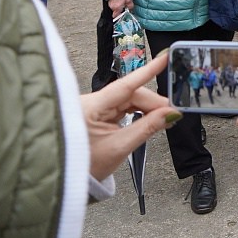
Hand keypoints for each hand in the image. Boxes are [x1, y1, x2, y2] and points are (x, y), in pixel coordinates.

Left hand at [80, 51, 178, 181]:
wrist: (65, 181)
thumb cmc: (86, 166)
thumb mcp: (120, 147)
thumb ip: (148, 127)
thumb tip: (171, 113)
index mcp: (90, 107)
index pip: (125, 85)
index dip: (148, 70)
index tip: (166, 57)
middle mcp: (90, 102)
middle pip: (130, 94)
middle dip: (153, 103)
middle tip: (172, 114)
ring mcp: (93, 107)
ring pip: (128, 100)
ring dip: (146, 108)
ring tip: (162, 120)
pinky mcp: (96, 113)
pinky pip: (122, 107)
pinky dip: (137, 113)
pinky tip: (148, 119)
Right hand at [107, 0, 133, 17]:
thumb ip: (130, 6)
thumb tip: (130, 9)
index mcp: (117, 7)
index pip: (116, 16)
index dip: (119, 15)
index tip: (123, 14)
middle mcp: (112, 6)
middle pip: (116, 11)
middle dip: (120, 9)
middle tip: (125, 5)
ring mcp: (109, 3)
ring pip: (114, 7)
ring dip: (118, 5)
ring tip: (122, 0)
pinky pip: (113, 3)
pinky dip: (116, 2)